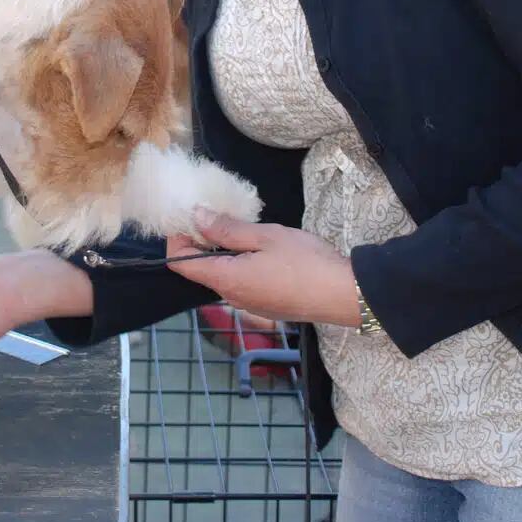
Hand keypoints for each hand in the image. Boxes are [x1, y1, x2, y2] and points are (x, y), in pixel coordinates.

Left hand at [167, 210, 362, 325]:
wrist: (344, 295)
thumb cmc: (306, 262)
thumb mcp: (265, 236)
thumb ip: (227, 229)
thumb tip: (196, 216)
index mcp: (226, 280)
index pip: (181, 265)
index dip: (177, 240)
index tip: (188, 217)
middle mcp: (232, 297)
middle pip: (200, 270)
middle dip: (200, 242)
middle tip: (215, 214)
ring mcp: (249, 305)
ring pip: (222, 276)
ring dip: (221, 253)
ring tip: (239, 227)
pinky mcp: (265, 306)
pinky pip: (240, 284)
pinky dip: (238, 264)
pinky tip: (257, 248)